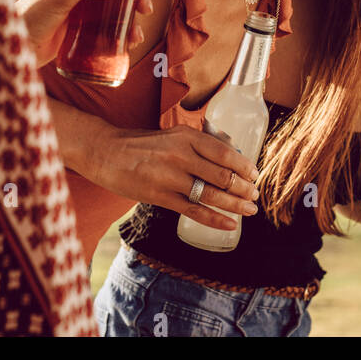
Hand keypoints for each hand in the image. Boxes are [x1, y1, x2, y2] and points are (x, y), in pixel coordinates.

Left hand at [16, 0, 156, 66]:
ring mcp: (81, 1)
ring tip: (136, 33)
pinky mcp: (82, 22)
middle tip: (145, 7)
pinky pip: (108, 22)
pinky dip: (121, 30)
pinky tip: (128, 42)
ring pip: (116, 2)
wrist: (15, 46)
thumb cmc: (29, 15)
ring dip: (131, 15)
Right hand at [87, 122, 262, 231]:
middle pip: (222, 176)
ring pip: (211, 195)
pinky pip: (193, 211)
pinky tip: (230, 224)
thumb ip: (199, 144)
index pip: (224, 153)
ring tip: (249, 210)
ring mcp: (169, 178)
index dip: (244, 166)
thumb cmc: (143, 144)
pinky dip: (215, 219)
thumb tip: (232, 155)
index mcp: (186, 137)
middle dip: (243, 188)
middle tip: (254, 195)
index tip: (255, 174)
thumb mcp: (173, 135)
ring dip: (235, 205)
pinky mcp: (159, 197)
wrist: (105, 152)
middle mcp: (180, 155)